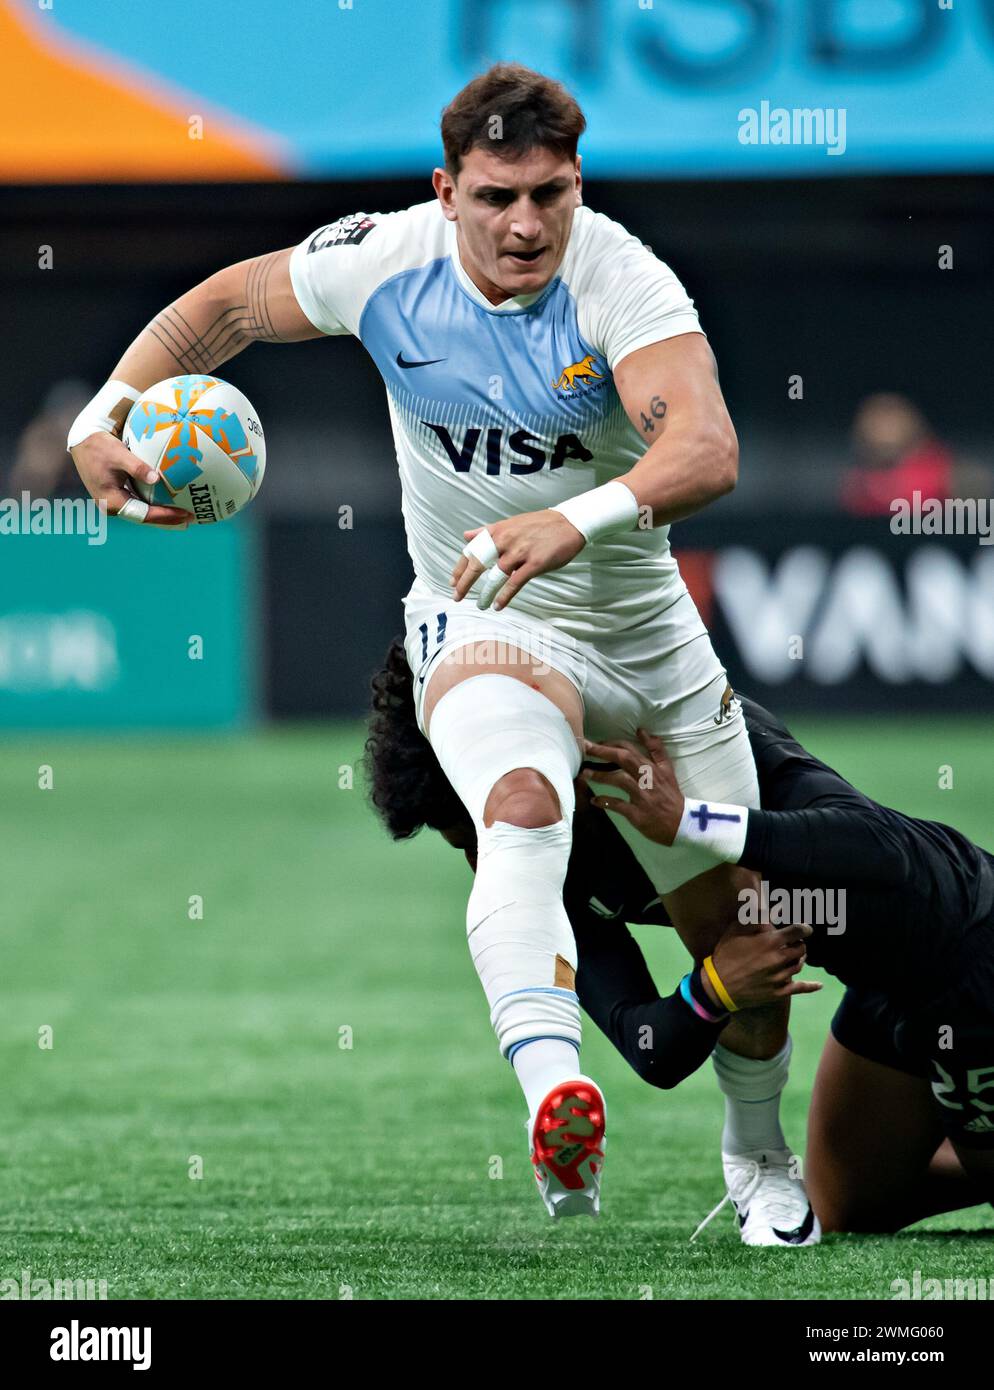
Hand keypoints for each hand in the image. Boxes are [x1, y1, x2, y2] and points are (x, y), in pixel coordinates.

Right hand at [70, 432, 189, 527]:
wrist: (82, 440)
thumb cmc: (100, 446)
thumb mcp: (119, 454)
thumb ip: (137, 467)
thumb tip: (156, 478)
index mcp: (111, 501)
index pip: (143, 514)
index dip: (165, 516)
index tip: (184, 514)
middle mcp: (111, 506)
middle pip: (144, 518)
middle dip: (167, 520)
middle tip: (189, 520)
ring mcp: (112, 501)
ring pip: (141, 513)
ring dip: (161, 515)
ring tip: (182, 516)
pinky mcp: (115, 494)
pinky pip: (138, 504)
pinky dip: (152, 505)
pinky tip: (166, 503)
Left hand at [450, 509, 585, 610]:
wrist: (568, 523)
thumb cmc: (538, 525)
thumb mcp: (509, 524)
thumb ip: (486, 531)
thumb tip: (466, 536)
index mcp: (497, 531)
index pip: (471, 550)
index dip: (460, 567)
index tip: (452, 581)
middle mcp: (505, 541)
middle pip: (478, 564)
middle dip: (464, 582)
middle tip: (456, 597)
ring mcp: (520, 552)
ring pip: (495, 576)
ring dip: (485, 593)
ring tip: (480, 605)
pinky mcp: (534, 563)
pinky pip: (515, 583)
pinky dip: (505, 596)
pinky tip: (498, 605)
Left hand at [580, 728, 683, 844]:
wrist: (682, 823)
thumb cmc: (671, 795)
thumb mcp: (667, 769)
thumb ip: (655, 749)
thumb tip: (641, 730)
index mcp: (653, 767)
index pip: (631, 749)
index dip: (612, 743)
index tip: (596, 742)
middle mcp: (647, 778)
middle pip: (624, 759)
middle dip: (603, 751)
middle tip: (584, 748)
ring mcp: (642, 796)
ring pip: (620, 780)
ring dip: (600, 776)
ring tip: (584, 773)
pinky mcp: (638, 813)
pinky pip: (619, 805)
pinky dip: (605, 802)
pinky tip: (594, 800)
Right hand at [706, 918, 821, 1009]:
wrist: (718, 986)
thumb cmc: (726, 954)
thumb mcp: (736, 931)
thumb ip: (758, 918)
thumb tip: (777, 908)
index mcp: (770, 942)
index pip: (797, 931)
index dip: (804, 928)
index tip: (806, 928)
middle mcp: (779, 960)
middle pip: (801, 949)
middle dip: (800, 944)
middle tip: (794, 943)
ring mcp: (780, 978)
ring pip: (799, 966)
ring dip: (799, 959)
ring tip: (795, 956)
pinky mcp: (779, 992)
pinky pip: (800, 988)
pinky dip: (811, 986)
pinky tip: (819, 985)